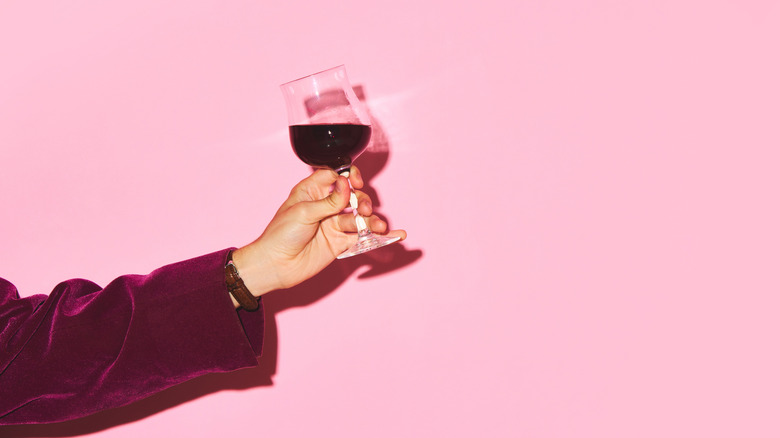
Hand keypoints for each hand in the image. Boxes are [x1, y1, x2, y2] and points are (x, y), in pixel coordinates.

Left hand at [231, 166, 405, 299]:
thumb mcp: (304, 212)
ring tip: (378, 227)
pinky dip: (376, 236)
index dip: (348, 177)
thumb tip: (346, 184)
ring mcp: (333, 224)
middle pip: (352, 196)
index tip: (356, 182)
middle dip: (363, 200)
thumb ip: (329, 201)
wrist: (276, 265)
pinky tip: (390, 235)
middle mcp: (324, 206)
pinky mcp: (339, 242)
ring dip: (371, 220)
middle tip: (364, 209)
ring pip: (359, 217)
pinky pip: (361, 237)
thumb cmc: (280, 235)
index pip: (335, 177)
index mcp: (311, 192)